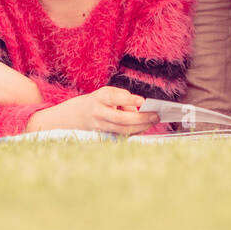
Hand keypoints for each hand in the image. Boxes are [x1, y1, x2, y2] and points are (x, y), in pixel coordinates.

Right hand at [25, 86, 160, 135]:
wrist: (75, 116)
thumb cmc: (98, 101)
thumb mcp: (107, 94)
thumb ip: (123, 99)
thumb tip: (140, 110)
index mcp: (99, 98)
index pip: (114, 98)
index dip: (128, 100)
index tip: (142, 100)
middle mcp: (98, 113)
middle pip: (121, 119)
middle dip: (140, 118)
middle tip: (155, 115)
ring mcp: (100, 126)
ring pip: (123, 130)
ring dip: (141, 126)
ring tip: (153, 121)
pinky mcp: (103, 135)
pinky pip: (122, 135)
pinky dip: (135, 131)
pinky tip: (145, 127)